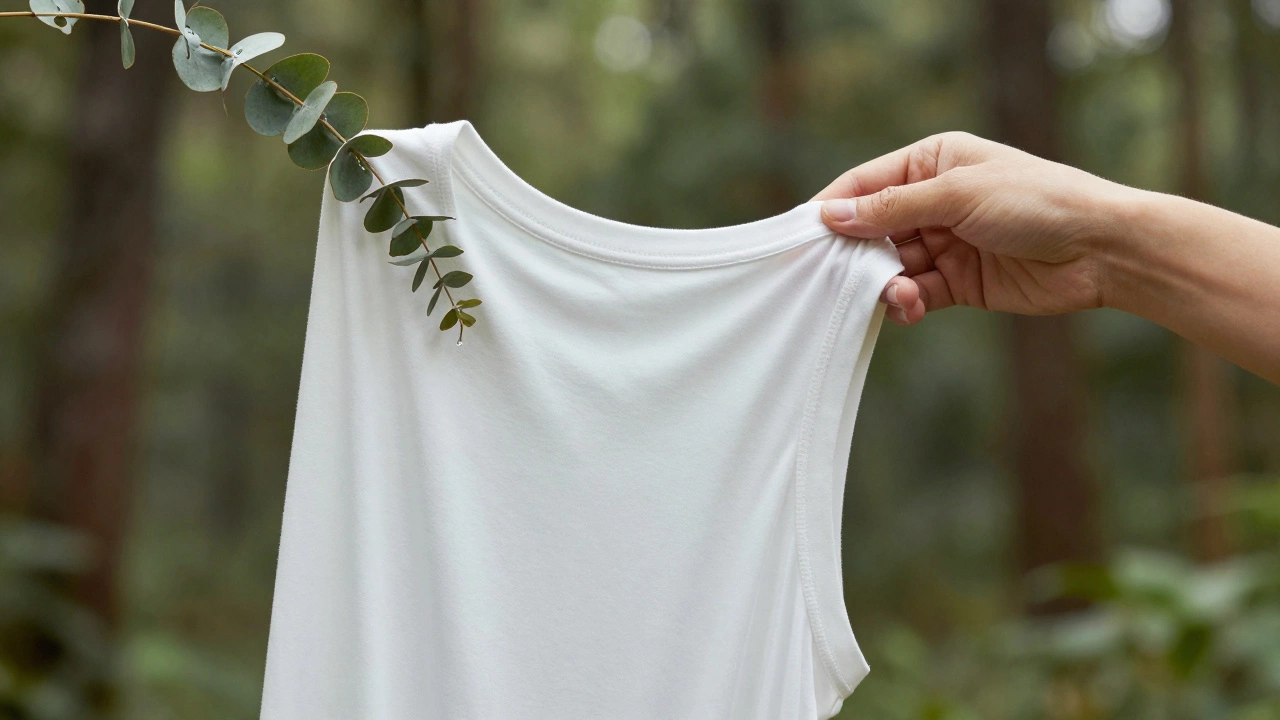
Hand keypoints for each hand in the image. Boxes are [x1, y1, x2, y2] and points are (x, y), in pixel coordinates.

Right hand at [812, 131, 1141, 325]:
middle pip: (872, 230)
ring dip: (884, 285)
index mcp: (932, 162)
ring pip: (890, 267)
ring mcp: (945, 243)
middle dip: (856, 255)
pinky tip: (911, 308)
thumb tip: (831, 215)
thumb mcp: (958, 195)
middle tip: (836, 279)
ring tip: (897, 296)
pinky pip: (916, 294)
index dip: (833, 210)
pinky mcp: (958, 282)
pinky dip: (907, 304)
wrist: (1101, 250)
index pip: (865, 185)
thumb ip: (892, 208)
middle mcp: (933, 200)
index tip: (802, 238)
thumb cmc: (1037, 201)